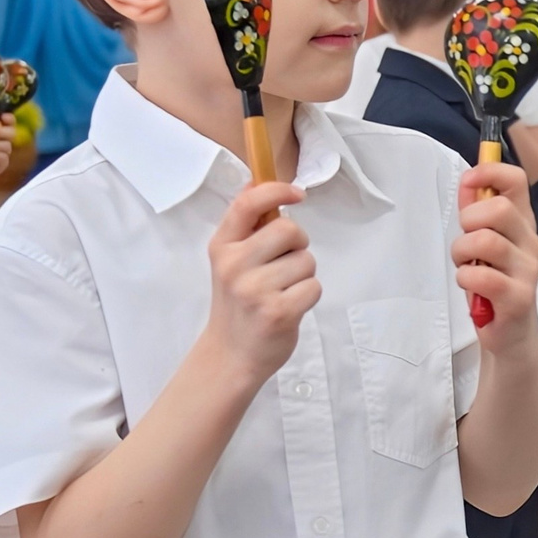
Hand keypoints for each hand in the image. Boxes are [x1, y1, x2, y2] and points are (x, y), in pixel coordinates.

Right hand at [204, 181, 317, 383]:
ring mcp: (255, 290)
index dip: (276, 191)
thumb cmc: (239, 303)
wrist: (231, 355)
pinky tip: (289, 307)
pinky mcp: (278, 312)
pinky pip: (314, 286)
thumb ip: (247, 227)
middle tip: (284, 265)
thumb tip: (260, 183)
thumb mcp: (231, 261)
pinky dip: (309, 296)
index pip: (248, 204)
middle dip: (298, 244)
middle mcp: (234, 265)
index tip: (298, 193)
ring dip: (304, 274)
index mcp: (222, 246)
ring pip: (307, 260)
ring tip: (282, 291)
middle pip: (289, 229)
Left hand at [454, 159, 537, 354]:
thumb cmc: (493, 285)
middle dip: (469, 221)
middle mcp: (529, 242)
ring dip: (461, 253)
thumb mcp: (483, 243)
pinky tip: (470, 286)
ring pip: (486, 241)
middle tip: (465, 241)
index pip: (516, 180)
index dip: (490, 172)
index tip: (470, 181)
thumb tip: (468, 181)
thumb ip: (476, 211)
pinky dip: (466, 279)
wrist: (510, 335)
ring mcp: (527, 270)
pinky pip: (482, 277)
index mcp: (522, 223)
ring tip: (465, 267)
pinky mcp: (519, 298)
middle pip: (500, 208)